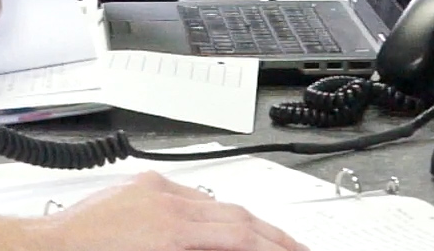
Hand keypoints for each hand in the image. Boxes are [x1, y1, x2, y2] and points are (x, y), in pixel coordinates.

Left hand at [21, 172, 306, 250]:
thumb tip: (233, 248)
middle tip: (295, 248)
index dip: (276, 247)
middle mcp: (163, 201)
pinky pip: (188, 196)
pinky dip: (212, 213)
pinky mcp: (137, 188)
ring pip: (215, 203)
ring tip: (266, 241)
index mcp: (170, 228)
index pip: (241, 236)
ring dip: (245, 223)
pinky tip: (220, 228)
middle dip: (271, 235)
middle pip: (237, 215)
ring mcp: (150, 190)